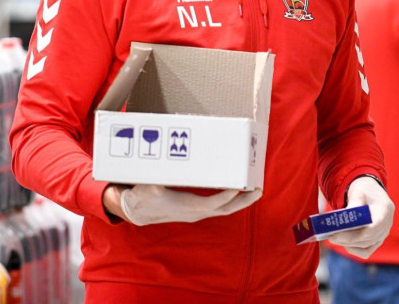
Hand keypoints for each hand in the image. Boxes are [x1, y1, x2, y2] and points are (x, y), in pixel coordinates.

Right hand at [104, 184, 261, 225]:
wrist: (138, 210)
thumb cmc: (143, 198)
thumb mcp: (145, 191)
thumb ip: (150, 189)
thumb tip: (156, 187)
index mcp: (188, 207)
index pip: (212, 204)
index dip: (226, 196)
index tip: (239, 186)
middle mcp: (197, 212)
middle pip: (227, 209)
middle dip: (244, 200)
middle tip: (259, 189)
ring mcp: (199, 212)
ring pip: (226, 208)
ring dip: (242, 200)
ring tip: (256, 187)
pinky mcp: (198, 208)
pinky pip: (220, 205)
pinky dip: (232, 198)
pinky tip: (238, 187)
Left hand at [327, 176, 393, 258]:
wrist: (371, 193)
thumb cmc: (364, 191)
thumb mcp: (358, 193)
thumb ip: (352, 206)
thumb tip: (340, 221)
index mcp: (385, 209)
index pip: (373, 227)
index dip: (355, 233)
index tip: (337, 233)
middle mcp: (387, 224)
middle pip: (367, 238)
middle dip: (347, 239)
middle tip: (330, 236)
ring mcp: (383, 234)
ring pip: (365, 246)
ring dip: (348, 244)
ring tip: (333, 238)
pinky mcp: (377, 241)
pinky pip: (366, 251)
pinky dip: (354, 249)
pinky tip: (343, 242)